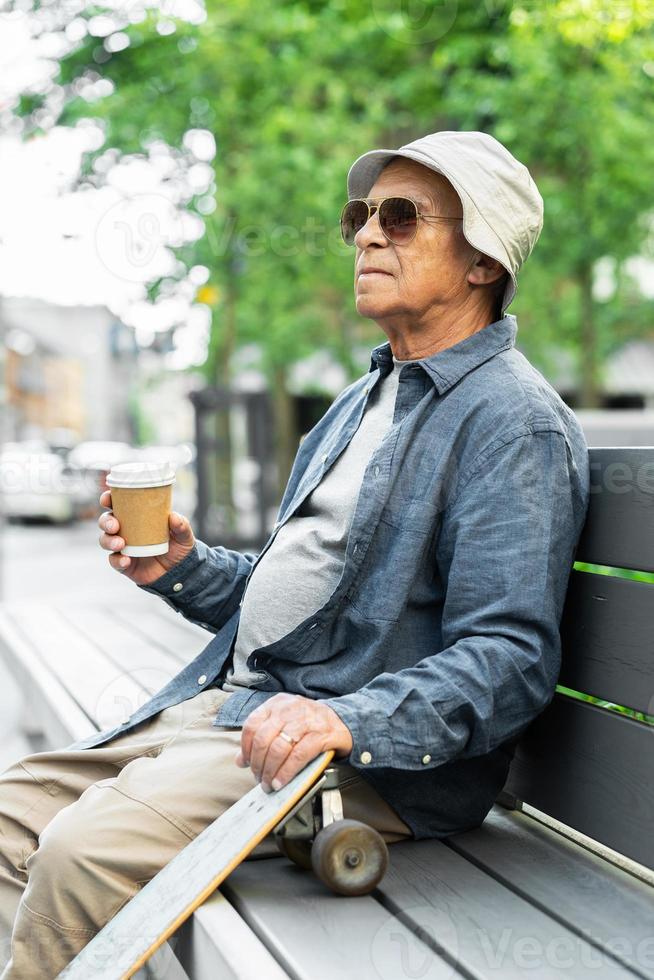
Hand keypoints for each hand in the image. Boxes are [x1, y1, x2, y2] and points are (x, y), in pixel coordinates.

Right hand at [97, 490, 195, 586]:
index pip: (118, 504)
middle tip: (114, 526)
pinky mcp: (124, 564)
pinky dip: (117, 561)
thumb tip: (174, 516)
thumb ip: (181, 525)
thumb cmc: (179, 547)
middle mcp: (126, 530)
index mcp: (137, 517)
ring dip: (108, 541)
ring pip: (105, 540)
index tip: (107, 498)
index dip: (108, 499)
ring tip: (120, 544)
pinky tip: (126, 561)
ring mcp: (123, 547)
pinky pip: (114, 561)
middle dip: (106, 521)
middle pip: (106, 521)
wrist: (179, 571)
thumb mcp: (184, 535)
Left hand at [235, 693, 352, 792]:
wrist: (342, 721)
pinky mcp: (320, 735)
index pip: (252, 725)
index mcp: (277, 704)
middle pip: (263, 739)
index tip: (247, 764)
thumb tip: (240, 760)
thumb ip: (262, 738)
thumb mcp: (283, 724)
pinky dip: (286, 772)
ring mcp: (306, 720)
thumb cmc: (309, 724)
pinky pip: (298, 756)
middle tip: (259, 778)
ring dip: (270, 771)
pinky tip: (281, 781)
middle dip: (258, 764)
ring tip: (269, 783)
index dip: (246, 748)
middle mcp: (289, 709)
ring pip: (278, 748)